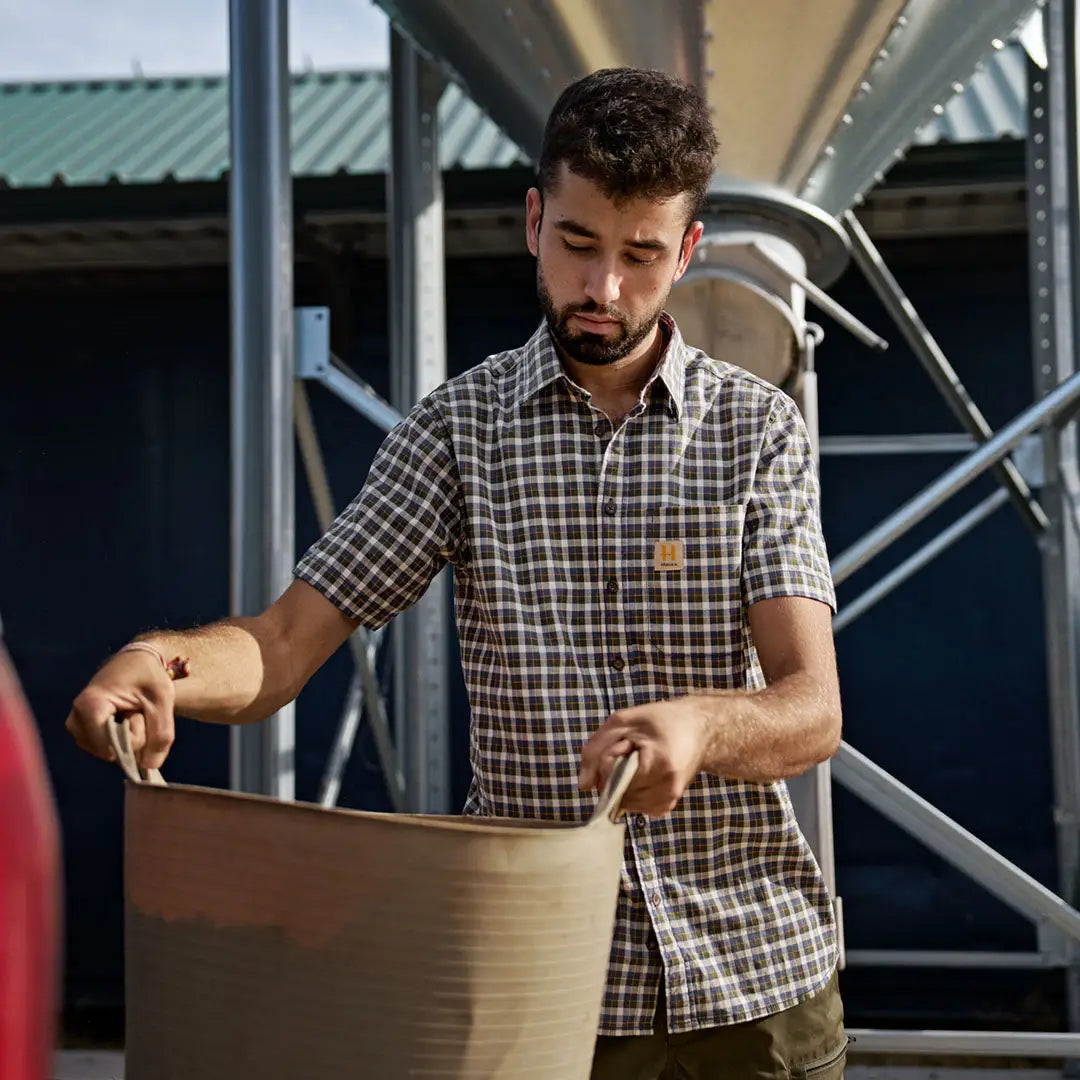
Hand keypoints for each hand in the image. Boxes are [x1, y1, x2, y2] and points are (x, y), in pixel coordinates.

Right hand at [65, 651, 175, 769]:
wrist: (136, 660)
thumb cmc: (147, 676)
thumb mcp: (162, 701)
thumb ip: (161, 735)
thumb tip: (150, 767)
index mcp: (90, 705)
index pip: (111, 745)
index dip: (134, 737)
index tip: (139, 712)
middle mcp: (76, 719)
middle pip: (111, 751)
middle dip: (133, 737)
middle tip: (137, 710)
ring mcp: (77, 728)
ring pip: (110, 753)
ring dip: (129, 738)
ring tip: (131, 712)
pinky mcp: (83, 732)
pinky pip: (108, 749)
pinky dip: (122, 739)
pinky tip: (126, 718)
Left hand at [578, 698, 712, 815]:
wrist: (700, 729)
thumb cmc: (662, 720)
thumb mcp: (622, 722)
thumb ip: (595, 752)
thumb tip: (583, 785)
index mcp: (659, 766)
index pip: (611, 777)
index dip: (610, 758)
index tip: (628, 743)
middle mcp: (666, 791)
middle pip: (615, 792)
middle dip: (615, 771)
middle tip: (635, 750)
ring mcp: (667, 802)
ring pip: (621, 801)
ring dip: (622, 781)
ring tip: (642, 760)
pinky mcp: (665, 808)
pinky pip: (632, 804)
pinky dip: (631, 788)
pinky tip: (645, 772)